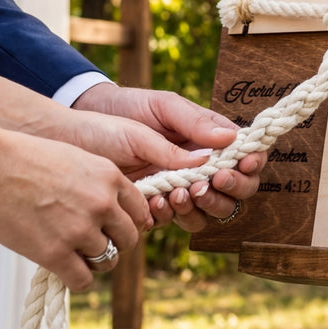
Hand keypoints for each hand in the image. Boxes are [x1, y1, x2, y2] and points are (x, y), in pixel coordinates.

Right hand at [0, 130, 151, 290]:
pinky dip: (76, 278)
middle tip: (91, 242)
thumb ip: (98, 183)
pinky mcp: (55, 253)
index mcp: (109, 176)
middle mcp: (102, 203)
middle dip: (113, 243)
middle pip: (129, 238)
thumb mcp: (74, 159)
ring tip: (72, 253)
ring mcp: (80, 229)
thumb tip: (112, 210)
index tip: (112, 226)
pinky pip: (83, 280)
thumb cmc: (23, 159)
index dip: (126, 221)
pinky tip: (62, 268)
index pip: (139, 210)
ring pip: (108, 261)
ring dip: (93, 261)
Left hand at [71, 82, 264, 232]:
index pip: (244, 156)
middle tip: (206, 183)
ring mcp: (177, 188)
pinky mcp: (153, 206)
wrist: (76, 132)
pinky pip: (173, 220)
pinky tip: (154, 201)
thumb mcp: (162, 108)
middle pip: (233, 192)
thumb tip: (230, 140)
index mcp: (206, 139)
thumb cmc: (123, 111)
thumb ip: (194, 124)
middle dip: (227, 191)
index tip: (243, 163)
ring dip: (199, 206)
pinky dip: (168, 214)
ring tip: (177, 193)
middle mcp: (197, 167)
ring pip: (207, 212)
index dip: (251, 164)